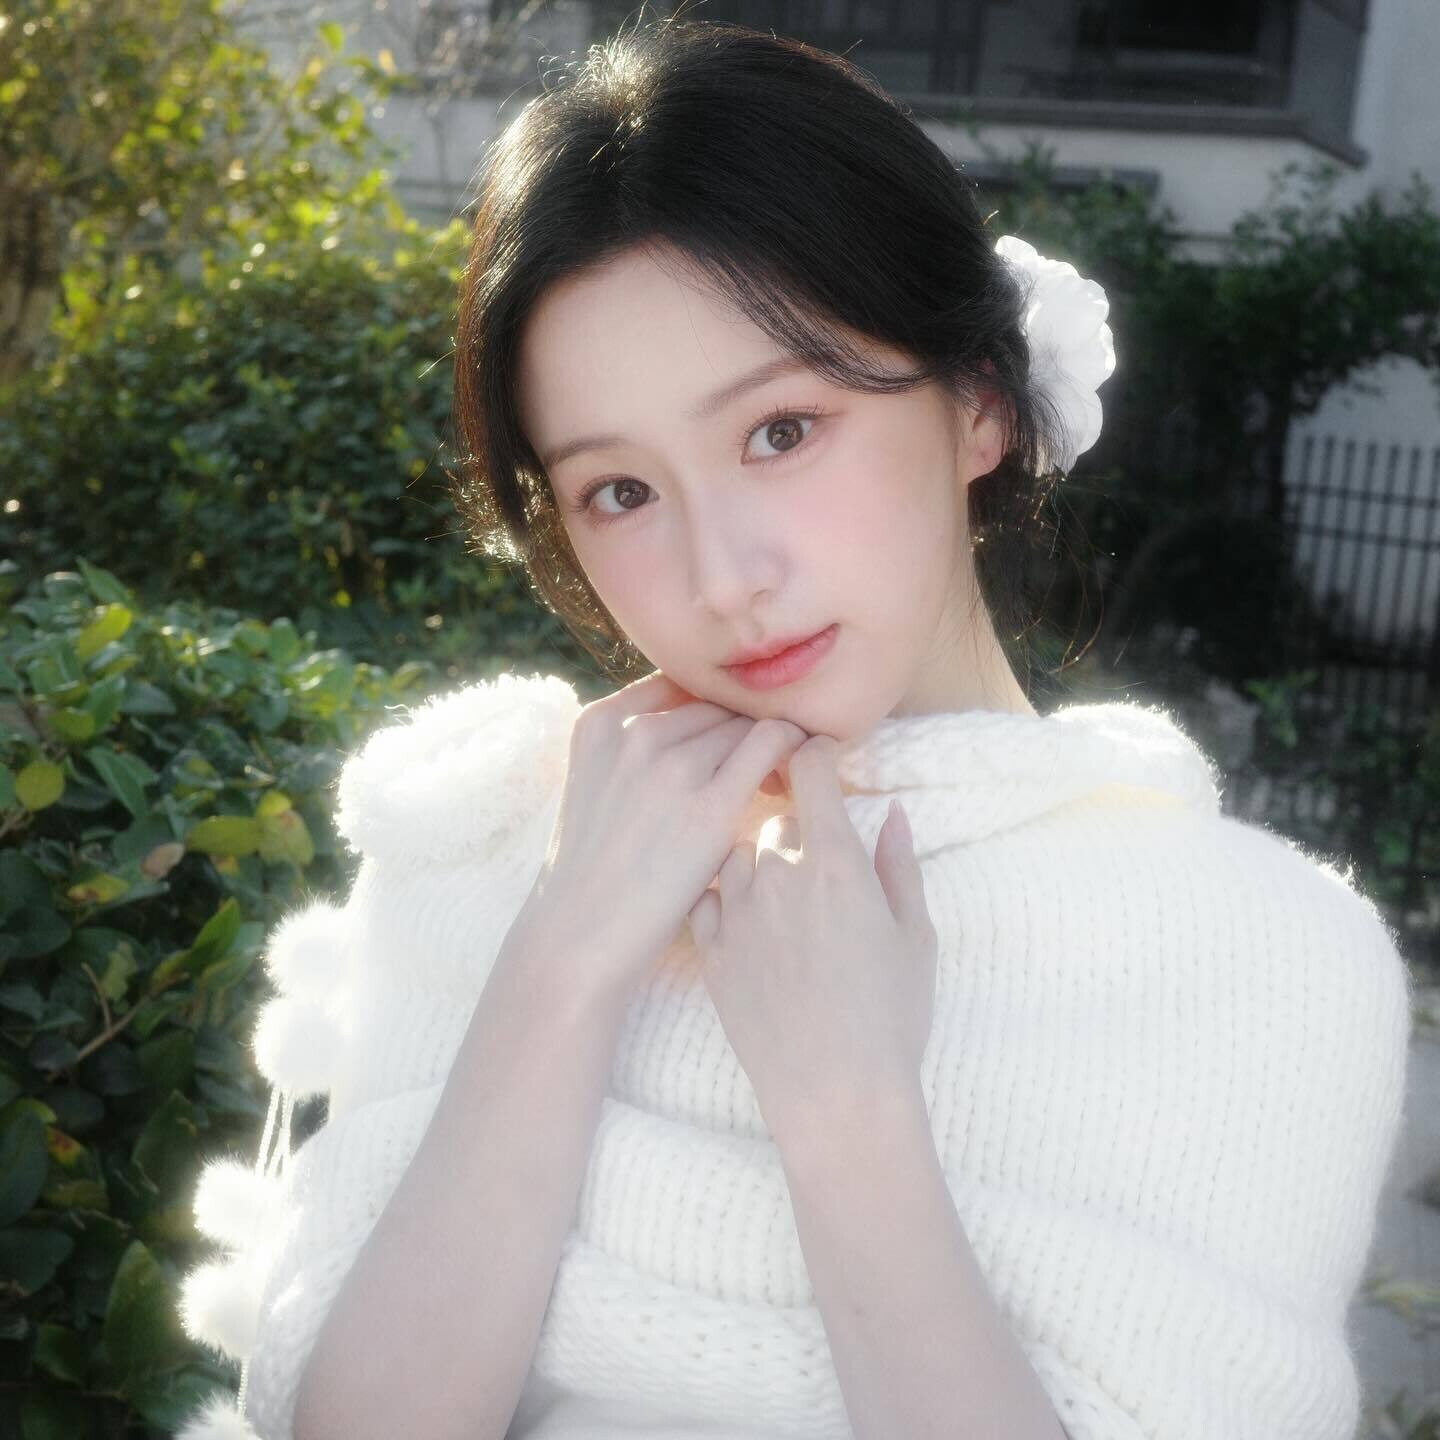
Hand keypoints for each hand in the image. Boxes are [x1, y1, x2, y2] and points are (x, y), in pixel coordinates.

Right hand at [518, 671, 809, 1010]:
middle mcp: (635, 733)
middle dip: (740, 729)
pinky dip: (794, 746)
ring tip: (780, 775)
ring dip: (769, 742)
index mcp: (599, 722)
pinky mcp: (710, 805)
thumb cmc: (594, 872)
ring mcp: (672, 766)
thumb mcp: (594, 786)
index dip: (710, 708)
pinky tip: (804, 770)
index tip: (727, 736)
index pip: (678, 684)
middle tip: (760, 763)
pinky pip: (771, 744)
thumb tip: (696, 725)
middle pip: (716, 705)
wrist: (580, 936)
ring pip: (746, 724)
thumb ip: (631, 748)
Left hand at [686, 734, 938, 1141]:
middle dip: (795, 826)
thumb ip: (900, 864)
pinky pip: (709, 897)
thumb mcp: (915, 935)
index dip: (812, 753)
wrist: (835, 1094)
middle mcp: (776, 874)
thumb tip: (891, 813)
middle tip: (818, 858)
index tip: (819, 756)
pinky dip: (726, 896)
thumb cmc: (890, 1017)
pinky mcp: (710, 950)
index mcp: (833, 861)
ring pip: (737, 854)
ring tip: (787, 899)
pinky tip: (752, 921)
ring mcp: (736, 912)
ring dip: (758, 861)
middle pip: (774, 817)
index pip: (808, 771)